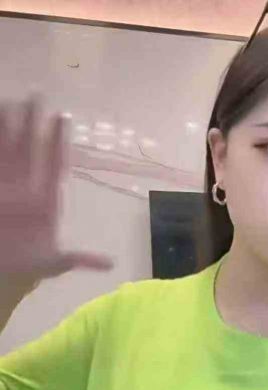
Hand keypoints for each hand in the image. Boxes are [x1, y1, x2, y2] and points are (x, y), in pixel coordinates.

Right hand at [0, 95, 114, 286]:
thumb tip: (110, 263)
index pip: (54, 165)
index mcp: (46, 201)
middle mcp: (26, 188)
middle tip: (36, 95)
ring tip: (8, 101)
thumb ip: (80, 259)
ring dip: (7, 127)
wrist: (3, 270)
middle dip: (32, 124)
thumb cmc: (26, 265)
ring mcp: (5, 186)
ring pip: (7, 150)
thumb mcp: (53, 263)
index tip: (63, 117)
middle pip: (30, 150)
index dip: (58, 142)